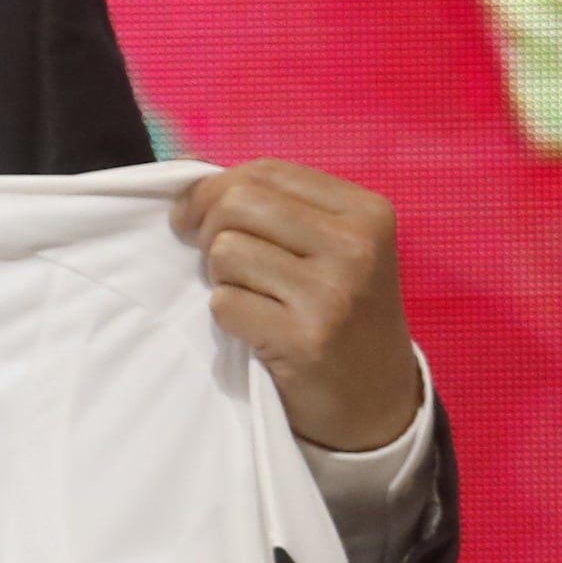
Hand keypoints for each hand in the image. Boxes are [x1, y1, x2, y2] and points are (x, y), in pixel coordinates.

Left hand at [172, 158, 422, 453]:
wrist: (376, 398)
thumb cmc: (339, 311)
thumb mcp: (328, 247)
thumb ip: (273, 204)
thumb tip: (186, 164)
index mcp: (365, 211)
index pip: (266, 171)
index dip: (213, 188)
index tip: (192, 216)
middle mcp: (356, 245)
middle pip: (237, 203)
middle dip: (209, 229)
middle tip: (219, 261)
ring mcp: (333, 292)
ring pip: (225, 252)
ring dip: (222, 278)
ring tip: (254, 297)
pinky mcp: (306, 338)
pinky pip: (225, 303)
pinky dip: (228, 317)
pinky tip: (259, 329)